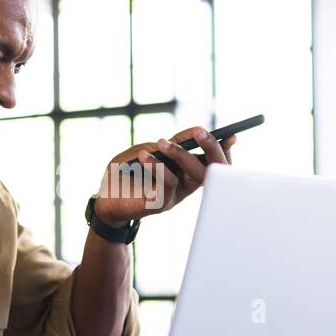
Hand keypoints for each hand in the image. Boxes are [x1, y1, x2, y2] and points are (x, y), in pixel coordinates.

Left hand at [93, 125, 235, 225]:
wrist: (105, 196)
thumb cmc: (125, 170)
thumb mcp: (147, 149)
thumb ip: (168, 144)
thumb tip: (190, 135)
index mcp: (185, 169)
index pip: (211, 158)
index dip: (223, 148)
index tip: (231, 135)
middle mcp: (185, 183)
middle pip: (211, 168)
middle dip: (210, 148)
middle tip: (200, 132)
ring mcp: (175, 194)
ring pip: (192, 175)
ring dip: (179, 154)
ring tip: (162, 144)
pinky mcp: (162, 203)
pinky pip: (168, 184)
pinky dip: (157, 167)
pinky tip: (144, 157)